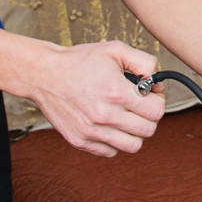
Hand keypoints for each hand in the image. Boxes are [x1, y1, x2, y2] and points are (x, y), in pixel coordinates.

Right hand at [20, 39, 164, 156]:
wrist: (44, 74)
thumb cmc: (80, 61)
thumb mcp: (115, 50)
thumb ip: (145, 63)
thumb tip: (157, 85)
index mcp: (117, 92)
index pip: (157, 111)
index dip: (157, 101)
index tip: (149, 95)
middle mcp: (105, 115)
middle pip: (148, 130)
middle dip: (148, 116)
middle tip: (138, 105)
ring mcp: (92, 132)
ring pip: (133, 145)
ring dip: (134, 132)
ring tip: (125, 116)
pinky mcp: (80, 141)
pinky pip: (111, 151)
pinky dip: (114, 141)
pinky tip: (108, 124)